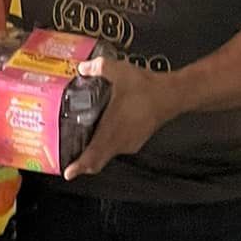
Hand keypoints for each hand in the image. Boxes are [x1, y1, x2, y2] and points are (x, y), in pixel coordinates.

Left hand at [63, 55, 177, 179]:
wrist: (171, 95)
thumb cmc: (146, 88)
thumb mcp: (118, 71)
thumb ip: (98, 68)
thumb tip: (83, 67)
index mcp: (111, 130)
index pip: (93, 156)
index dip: (79, 166)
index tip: (68, 173)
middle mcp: (119, 142)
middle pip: (97, 162)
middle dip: (82, 164)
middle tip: (69, 162)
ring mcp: (129, 144)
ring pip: (107, 155)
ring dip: (94, 154)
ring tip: (81, 145)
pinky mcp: (136, 141)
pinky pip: (116, 148)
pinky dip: (106, 146)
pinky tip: (102, 134)